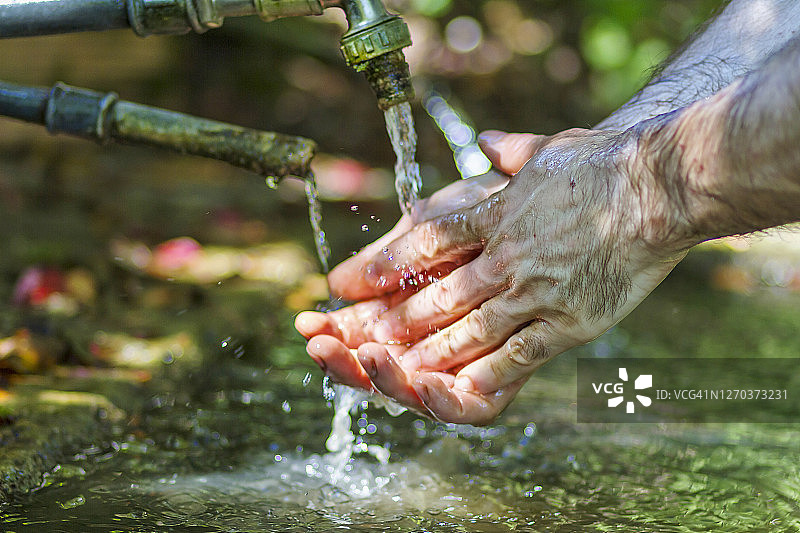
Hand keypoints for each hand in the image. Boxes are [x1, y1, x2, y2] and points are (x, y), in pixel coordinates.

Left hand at [297, 128, 689, 424]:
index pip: (427, 242)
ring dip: (429, 350)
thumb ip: (512, 151)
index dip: (385, 264)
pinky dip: (484, 374)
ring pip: (469, 330)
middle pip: (440, 294)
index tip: (350, 281)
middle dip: (398, 318)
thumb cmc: (609, 164)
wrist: (660, 188)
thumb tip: (487, 141)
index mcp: (496, 214)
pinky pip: (517, 356)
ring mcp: (535, 292)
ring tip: (395, 367)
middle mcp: (506, 257)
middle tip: (362, 336)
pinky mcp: (568, 323)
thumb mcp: (551, 147)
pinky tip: (456, 389)